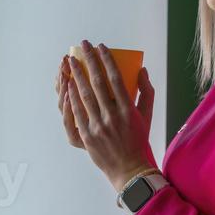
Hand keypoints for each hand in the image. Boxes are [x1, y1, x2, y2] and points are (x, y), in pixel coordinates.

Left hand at [59, 40, 155, 190]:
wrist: (129, 168)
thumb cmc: (139, 140)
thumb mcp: (147, 116)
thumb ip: (147, 92)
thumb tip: (142, 70)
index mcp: (128, 109)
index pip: (115, 78)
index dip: (107, 60)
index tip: (101, 47)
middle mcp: (112, 116)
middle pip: (97, 82)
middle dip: (89, 61)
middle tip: (83, 46)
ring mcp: (98, 126)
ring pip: (84, 95)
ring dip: (76, 75)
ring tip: (71, 61)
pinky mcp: (87, 136)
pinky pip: (76, 112)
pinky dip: (71, 97)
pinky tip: (68, 84)